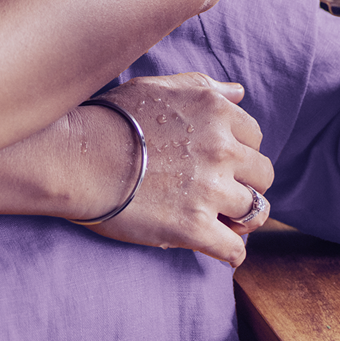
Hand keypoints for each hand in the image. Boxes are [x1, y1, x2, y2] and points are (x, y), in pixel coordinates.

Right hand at [80, 74, 274, 269]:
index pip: (254, 135)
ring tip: (222, 221)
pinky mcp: (194, 227)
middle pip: (262, 174)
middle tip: (220, 192)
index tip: (220, 161)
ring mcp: (209, 189)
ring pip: (256, 211)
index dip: (238, 150)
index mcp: (215, 110)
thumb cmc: (110, 118)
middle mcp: (221, 147)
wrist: (76, 157)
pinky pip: (234, 250)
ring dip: (242, 219)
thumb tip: (239, 92)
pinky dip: (230, 253)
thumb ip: (203, 87)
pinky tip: (218, 250)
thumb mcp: (158, 88)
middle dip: (246, 183)